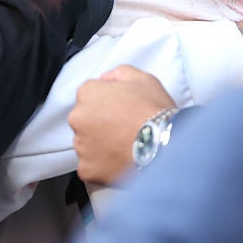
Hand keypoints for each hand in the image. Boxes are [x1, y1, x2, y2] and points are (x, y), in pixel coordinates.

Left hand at [68, 65, 174, 184]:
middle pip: (85, 120)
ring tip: (124, 148)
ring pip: (86, 144)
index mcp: (88, 93)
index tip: (121, 111)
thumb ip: (120, 73)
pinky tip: (120, 163)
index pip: (90, 96)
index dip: (108, 103)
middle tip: (124, 131)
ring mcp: (81, 145)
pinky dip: (102, 167)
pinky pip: (90, 167)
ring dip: (100, 146)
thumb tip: (106, 78)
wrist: (164, 147)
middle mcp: (78, 117)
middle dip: (100, 124)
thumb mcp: (143, 79)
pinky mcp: (87, 169)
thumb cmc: (155, 112)